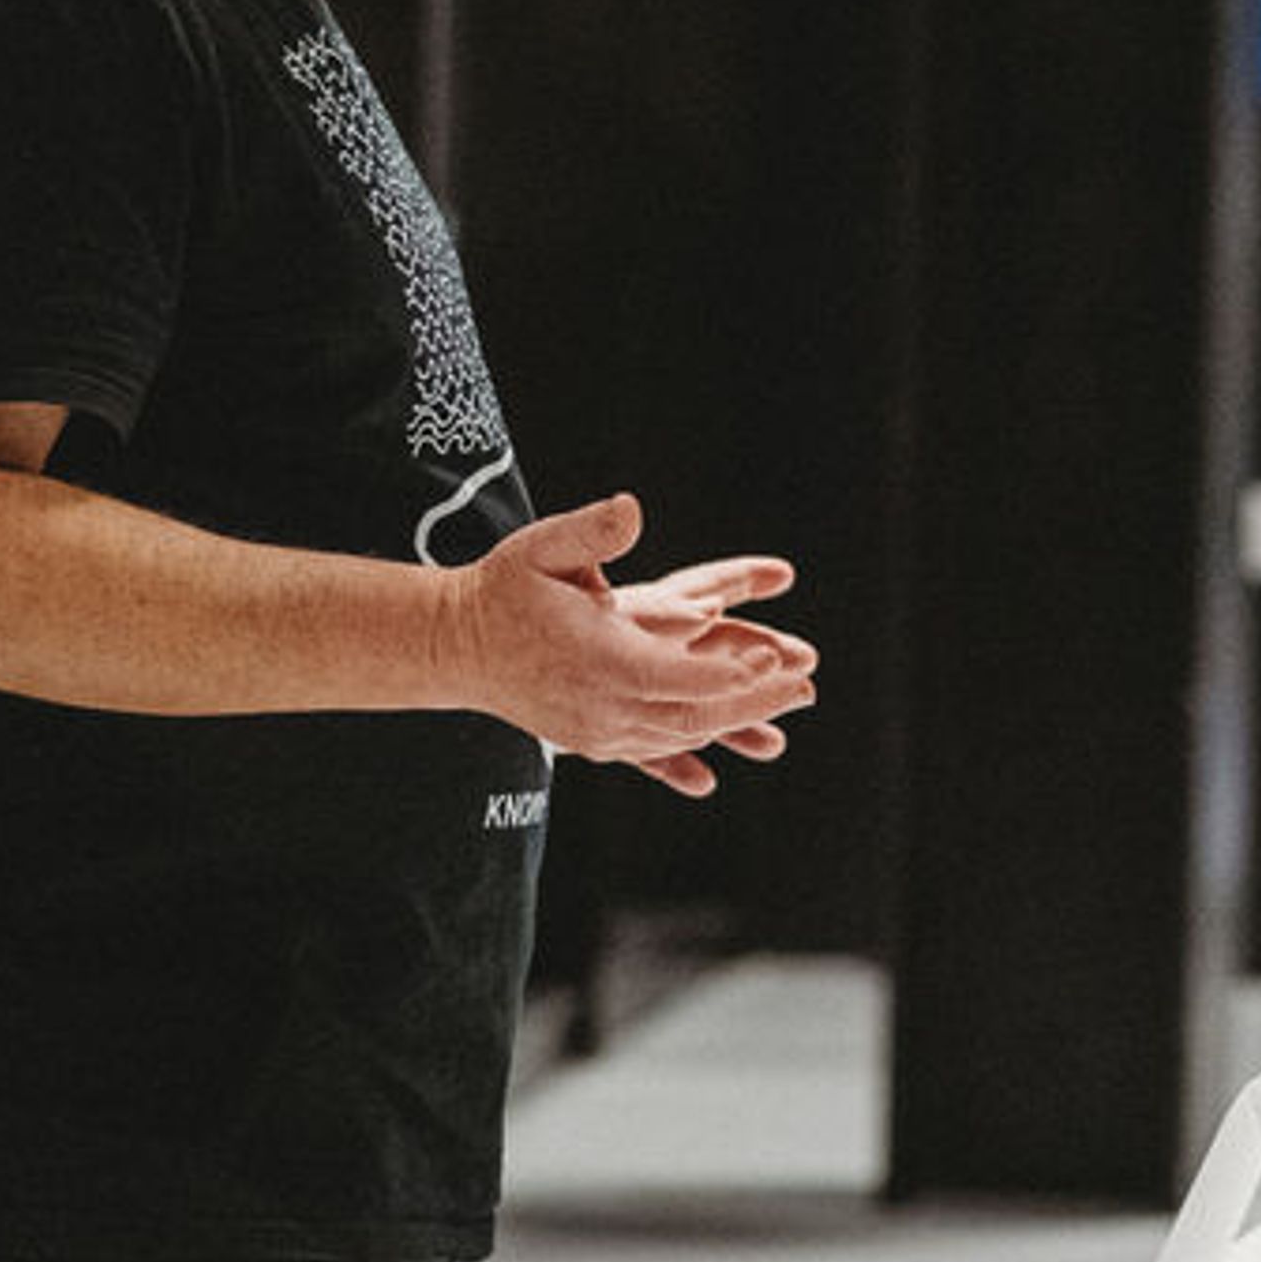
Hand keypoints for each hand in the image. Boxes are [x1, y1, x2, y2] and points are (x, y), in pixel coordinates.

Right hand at [436, 495, 815, 789]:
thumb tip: (631, 510)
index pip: (676, 675)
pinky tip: (722, 750)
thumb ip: (590, 531)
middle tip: (806, 690)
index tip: (773, 660)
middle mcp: (599, 705)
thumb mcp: (540, 548)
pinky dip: (691, 748)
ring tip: (784, 716)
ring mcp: (594, 730)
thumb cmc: (501, 590)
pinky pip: (651, 751)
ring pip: (677, 734)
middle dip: (753, 702)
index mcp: (596, 658)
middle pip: (690, 713)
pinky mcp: (589, 740)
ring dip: (733, 725)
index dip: (727, 671)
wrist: (453, 646)